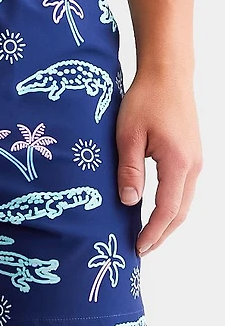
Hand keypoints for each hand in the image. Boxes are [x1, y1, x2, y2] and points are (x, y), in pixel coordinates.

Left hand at [116, 70, 201, 255]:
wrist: (167, 75)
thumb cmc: (145, 101)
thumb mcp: (128, 136)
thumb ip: (129, 170)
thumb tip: (129, 202)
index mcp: (178, 164)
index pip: (167, 210)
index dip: (153, 233)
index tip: (138, 248)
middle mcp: (194, 166)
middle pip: (181, 213)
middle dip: (162, 234)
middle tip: (141, 250)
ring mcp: (196, 160)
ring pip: (185, 203)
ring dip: (168, 222)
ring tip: (147, 236)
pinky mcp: (192, 154)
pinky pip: (185, 189)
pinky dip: (173, 206)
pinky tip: (156, 210)